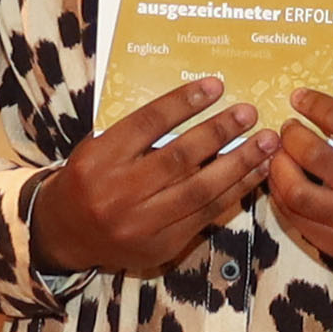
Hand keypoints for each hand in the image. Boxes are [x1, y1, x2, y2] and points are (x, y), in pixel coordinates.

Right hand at [29, 76, 264, 276]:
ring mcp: (141, 223)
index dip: (183, 102)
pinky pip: (206, 215)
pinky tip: (255, 173)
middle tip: (249, 112)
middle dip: (219, 133)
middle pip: (178, 158)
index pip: (147, 123)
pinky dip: (234, 192)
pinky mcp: (162, 245)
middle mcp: (119, 192)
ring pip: (200, 190)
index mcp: (100, 159)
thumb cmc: (90, 179)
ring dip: (239, 164)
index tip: (216, 86)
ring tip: (266, 143)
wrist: (67, 233)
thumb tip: (196, 105)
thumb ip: (138, 132)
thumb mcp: (99, 147)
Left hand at [261, 90, 332, 279]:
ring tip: (280, 157)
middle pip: (311, 154)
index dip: (313, 104)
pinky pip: (298, 221)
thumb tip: (327, 103)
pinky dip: (284, 198)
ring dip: (278, 168)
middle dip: (290, 135)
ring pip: (295, 192)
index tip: (300, 98)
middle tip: (289, 129)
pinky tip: (285, 184)